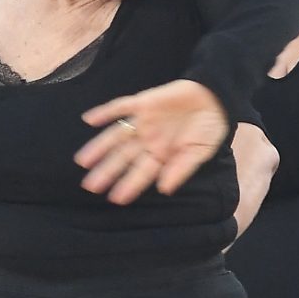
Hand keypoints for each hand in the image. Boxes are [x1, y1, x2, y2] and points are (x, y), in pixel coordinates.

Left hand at [76, 79, 231, 203]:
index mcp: (161, 155)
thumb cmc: (209, 128)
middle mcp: (148, 140)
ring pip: (116, 136)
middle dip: (107, 171)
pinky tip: (90, 119)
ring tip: (83, 161)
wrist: (216, 97)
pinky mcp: (143, 103)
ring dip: (99, 147)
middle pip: (123, 157)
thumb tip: (164, 189)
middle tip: (90, 187)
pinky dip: (105, 112)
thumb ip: (182, 168)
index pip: (142, 172)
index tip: (117, 199)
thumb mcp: (200, 152)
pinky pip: (120, 107)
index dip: (129, 185)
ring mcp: (143, 122)